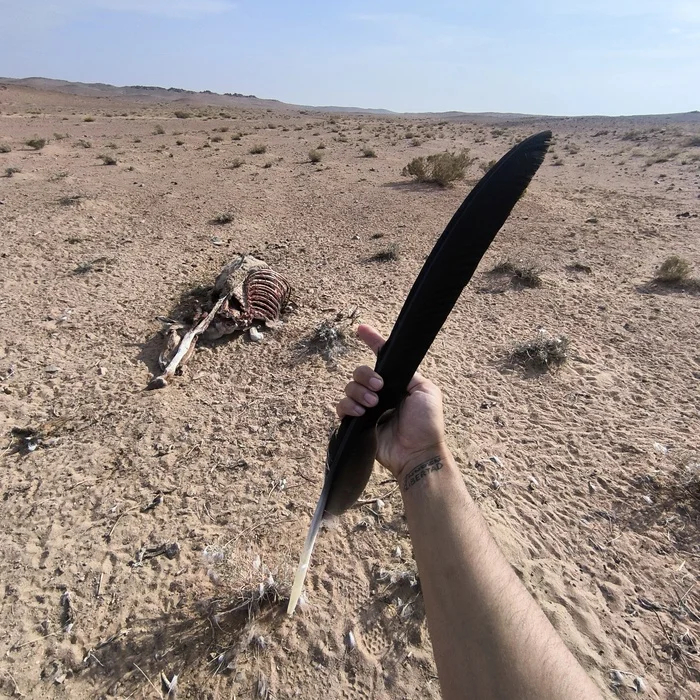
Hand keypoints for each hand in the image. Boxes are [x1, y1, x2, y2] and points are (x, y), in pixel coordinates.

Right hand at [336, 325, 446, 480]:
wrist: (418, 452)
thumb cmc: (427, 424)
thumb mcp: (426, 391)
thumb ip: (408, 375)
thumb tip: (392, 366)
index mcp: (396, 383)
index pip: (382, 358)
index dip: (372, 341)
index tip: (360, 329)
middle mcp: (380, 394)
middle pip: (360, 372)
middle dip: (365, 376)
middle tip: (378, 388)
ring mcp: (368, 409)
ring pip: (349, 388)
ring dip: (358, 392)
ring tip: (373, 404)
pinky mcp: (358, 424)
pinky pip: (343, 409)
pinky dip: (348, 407)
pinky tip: (361, 412)